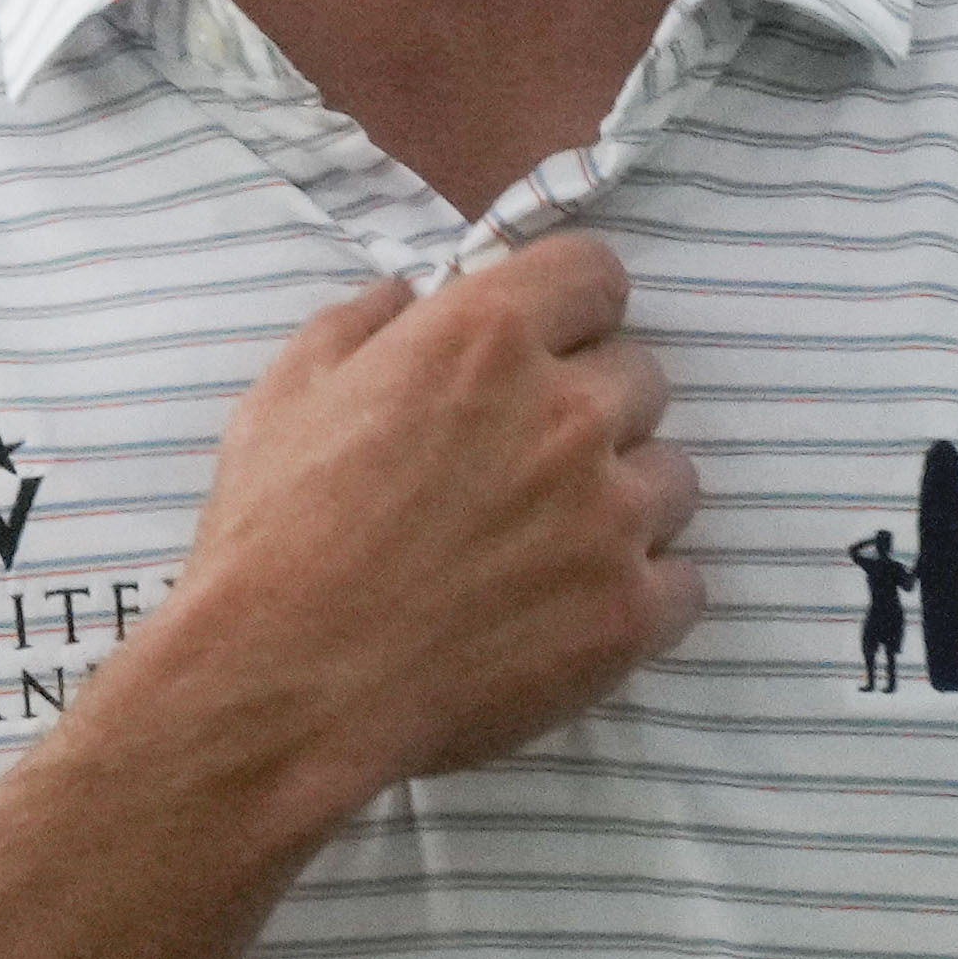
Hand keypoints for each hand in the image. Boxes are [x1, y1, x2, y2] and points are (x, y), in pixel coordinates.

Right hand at [149, 234, 700, 807]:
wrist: (283, 684)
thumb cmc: (272, 536)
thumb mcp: (283, 396)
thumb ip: (360, 326)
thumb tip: (408, 294)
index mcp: (485, 337)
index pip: (596, 274)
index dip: (570, 310)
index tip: (545, 346)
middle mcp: (566, 412)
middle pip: (642, 376)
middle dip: (593, 408)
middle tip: (527, 463)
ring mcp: (610, 516)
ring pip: (672, 477)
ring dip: (624, 499)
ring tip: (550, 546)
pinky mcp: (630, 613)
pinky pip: (685, 580)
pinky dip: (642, 591)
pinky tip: (573, 608)